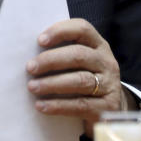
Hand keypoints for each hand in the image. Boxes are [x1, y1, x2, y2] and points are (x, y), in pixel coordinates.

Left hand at [25, 18, 133, 136]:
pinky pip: (80, 105)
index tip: (40, 40)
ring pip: (80, 80)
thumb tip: (31, 54)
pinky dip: (58, 105)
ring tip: (32, 87)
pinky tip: (41, 106)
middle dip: (51, 60)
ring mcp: (110, 84)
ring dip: (52, 83)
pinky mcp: (108, 107)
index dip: (60, 31)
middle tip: (30, 68)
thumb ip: (62, 53)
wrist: (110, 111)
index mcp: (98, 45)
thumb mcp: (80, 63)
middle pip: (78, 55)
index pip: (82, 29)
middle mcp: (106, 62)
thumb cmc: (84, 79)